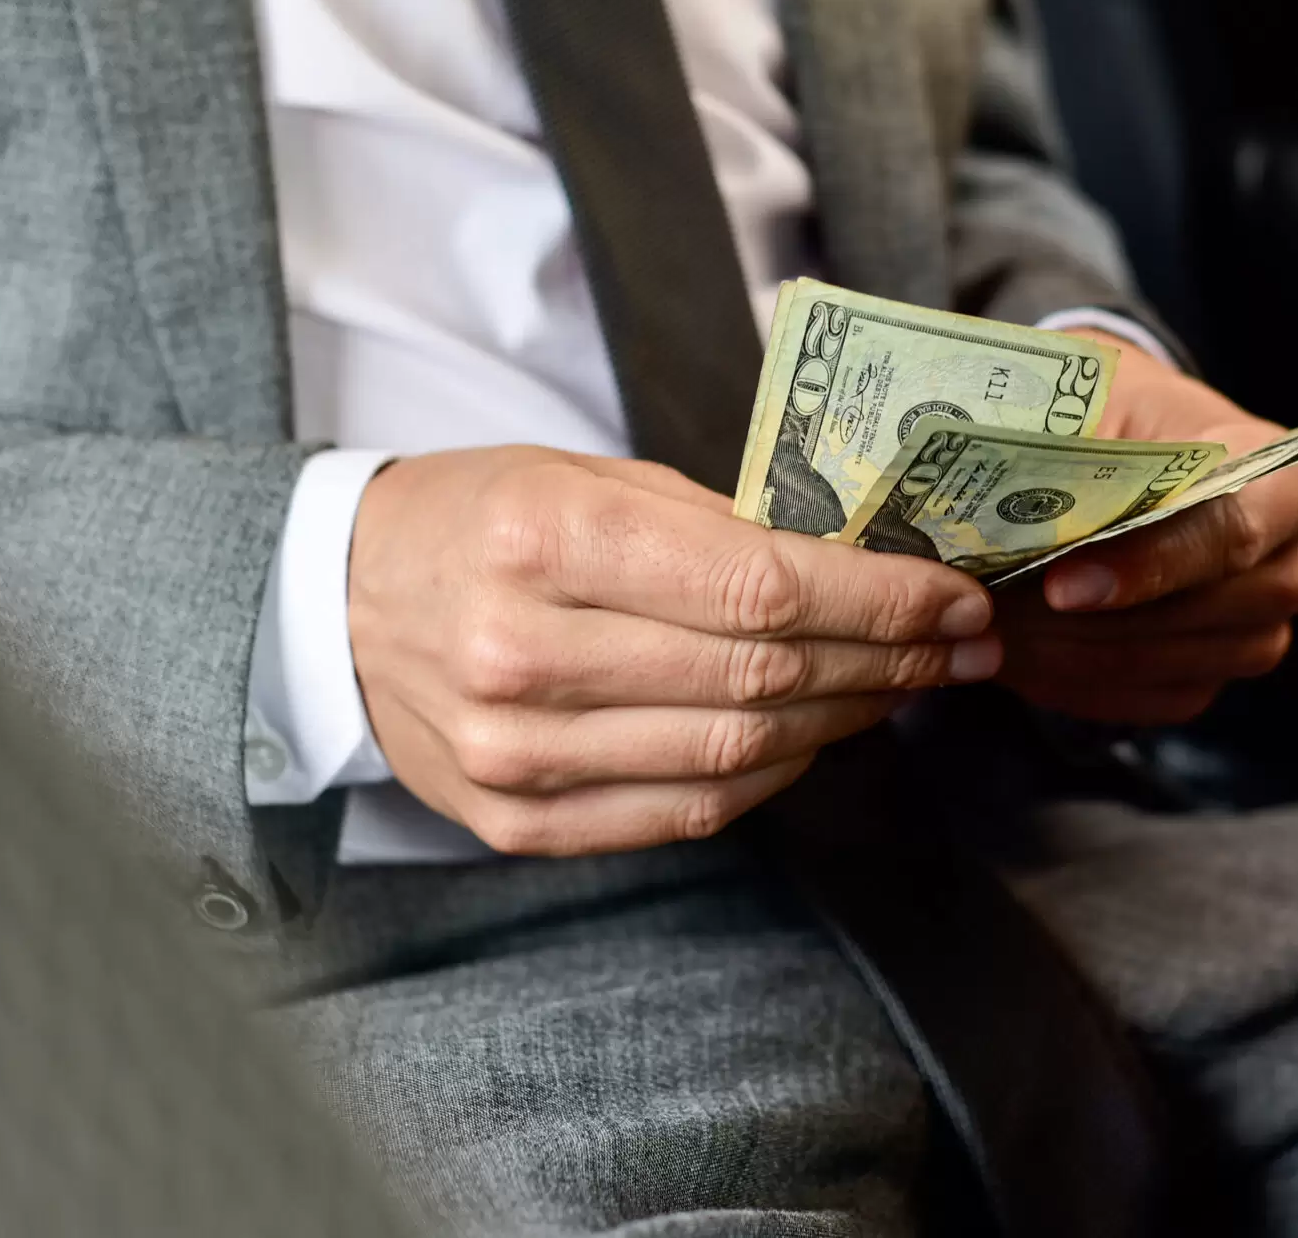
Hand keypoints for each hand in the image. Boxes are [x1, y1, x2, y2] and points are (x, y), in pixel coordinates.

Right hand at [345, 446, 999, 855]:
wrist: (335, 602)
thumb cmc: (479, 521)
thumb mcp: (585, 476)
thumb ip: (716, 525)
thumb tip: (866, 566)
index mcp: (544, 539)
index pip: (757, 588)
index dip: (880, 601)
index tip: (955, 595)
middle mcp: (522, 654)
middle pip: (760, 678)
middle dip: (889, 660)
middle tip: (961, 644)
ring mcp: (514, 753)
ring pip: (735, 756)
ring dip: (845, 723)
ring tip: (906, 686)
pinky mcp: (516, 821)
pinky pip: (684, 811)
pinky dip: (770, 777)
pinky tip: (816, 736)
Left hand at [991, 335, 1297, 725]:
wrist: (1116, 440)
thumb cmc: (1111, 413)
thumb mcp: (1092, 408)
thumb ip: (1071, 464)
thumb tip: (1010, 534)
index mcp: (1280, 475)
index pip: (1235, 528)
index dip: (1150, 563)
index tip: (1062, 584)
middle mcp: (1287, 561)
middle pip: (1208, 610)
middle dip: (1094, 618)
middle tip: (995, 608)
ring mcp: (1257, 628)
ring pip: (1170, 663)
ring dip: (1069, 653)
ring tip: (989, 625)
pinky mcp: (1210, 674)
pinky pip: (1147, 699)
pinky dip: (1072, 682)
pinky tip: (1014, 652)